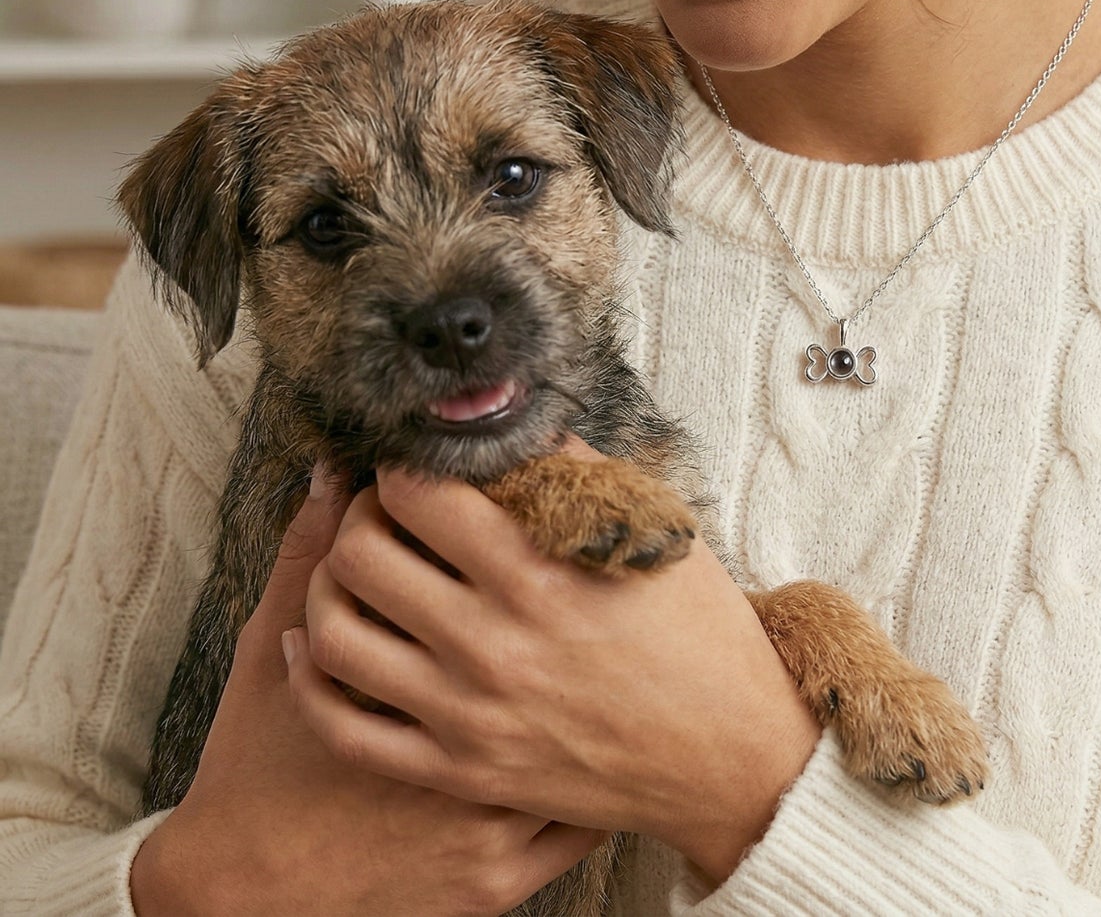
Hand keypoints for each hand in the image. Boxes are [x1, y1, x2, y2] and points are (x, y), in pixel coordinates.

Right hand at [131, 468, 605, 916]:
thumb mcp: (264, 651)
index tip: (514, 519)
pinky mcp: (502, 875)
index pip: (491, 565)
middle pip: (557, 636)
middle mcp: (469, 733)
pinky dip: (603, 786)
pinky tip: (605, 736)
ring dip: (609, 676)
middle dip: (574, 598)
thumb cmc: (253, 767)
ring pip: (594, 728)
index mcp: (418, 665)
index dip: (511, 534)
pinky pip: (582, 826)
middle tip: (578, 574)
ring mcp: (492, 815)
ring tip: (614, 640)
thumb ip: (302, 554)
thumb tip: (332, 470)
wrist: (241, 897)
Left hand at [286, 438, 822, 882]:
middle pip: (359, 555)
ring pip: (335, 636)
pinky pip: (346, 729)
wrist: (729, 753)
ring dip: (326, 590)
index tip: (414, 471)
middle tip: (381, 515)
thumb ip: (575, 472)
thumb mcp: (652, 531)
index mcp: (537, 571)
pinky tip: (317, 648)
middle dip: (360, 517)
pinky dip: (312, 681)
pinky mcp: (462, 771)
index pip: (417, 495)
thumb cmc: (699, 634)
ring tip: (352, 574)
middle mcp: (492, 642)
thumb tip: (513, 428)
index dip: (403, 469)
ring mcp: (469, 714)